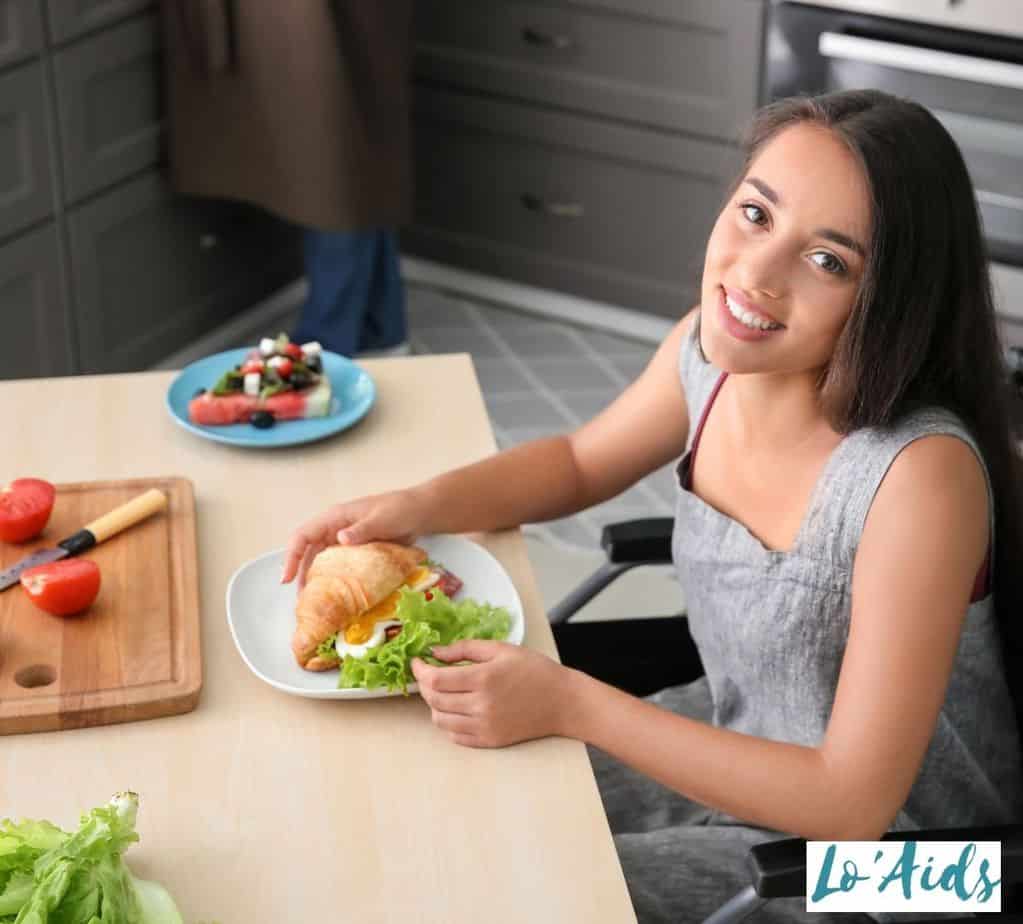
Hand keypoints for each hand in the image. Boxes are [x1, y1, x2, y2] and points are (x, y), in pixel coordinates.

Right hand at [281, 487, 430, 587]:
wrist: (421, 513)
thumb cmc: (400, 509)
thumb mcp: (381, 518)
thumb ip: (362, 529)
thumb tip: (340, 538)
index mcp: (335, 518)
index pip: (303, 536)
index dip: (291, 557)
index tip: (286, 579)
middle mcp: (335, 530)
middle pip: (309, 554)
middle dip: (302, 576)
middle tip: (303, 602)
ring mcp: (345, 542)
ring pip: (323, 563)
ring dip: (318, 582)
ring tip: (317, 604)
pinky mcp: (357, 553)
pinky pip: (340, 568)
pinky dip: (336, 582)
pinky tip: (337, 598)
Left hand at [411, 641, 575, 747]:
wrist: (562, 702)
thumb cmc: (534, 670)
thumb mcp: (501, 649)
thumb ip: (465, 649)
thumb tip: (435, 653)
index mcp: (484, 678)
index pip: (436, 680)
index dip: (420, 670)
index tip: (417, 662)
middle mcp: (481, 705)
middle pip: (434, 700)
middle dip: (425, 685)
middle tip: (430, 674)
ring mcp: (485, 727)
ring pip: (440, 720)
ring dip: (435, 704)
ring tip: (445, 691)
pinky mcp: (489, 741)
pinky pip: (455, 736)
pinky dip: (448, 722)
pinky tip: (457, 708)